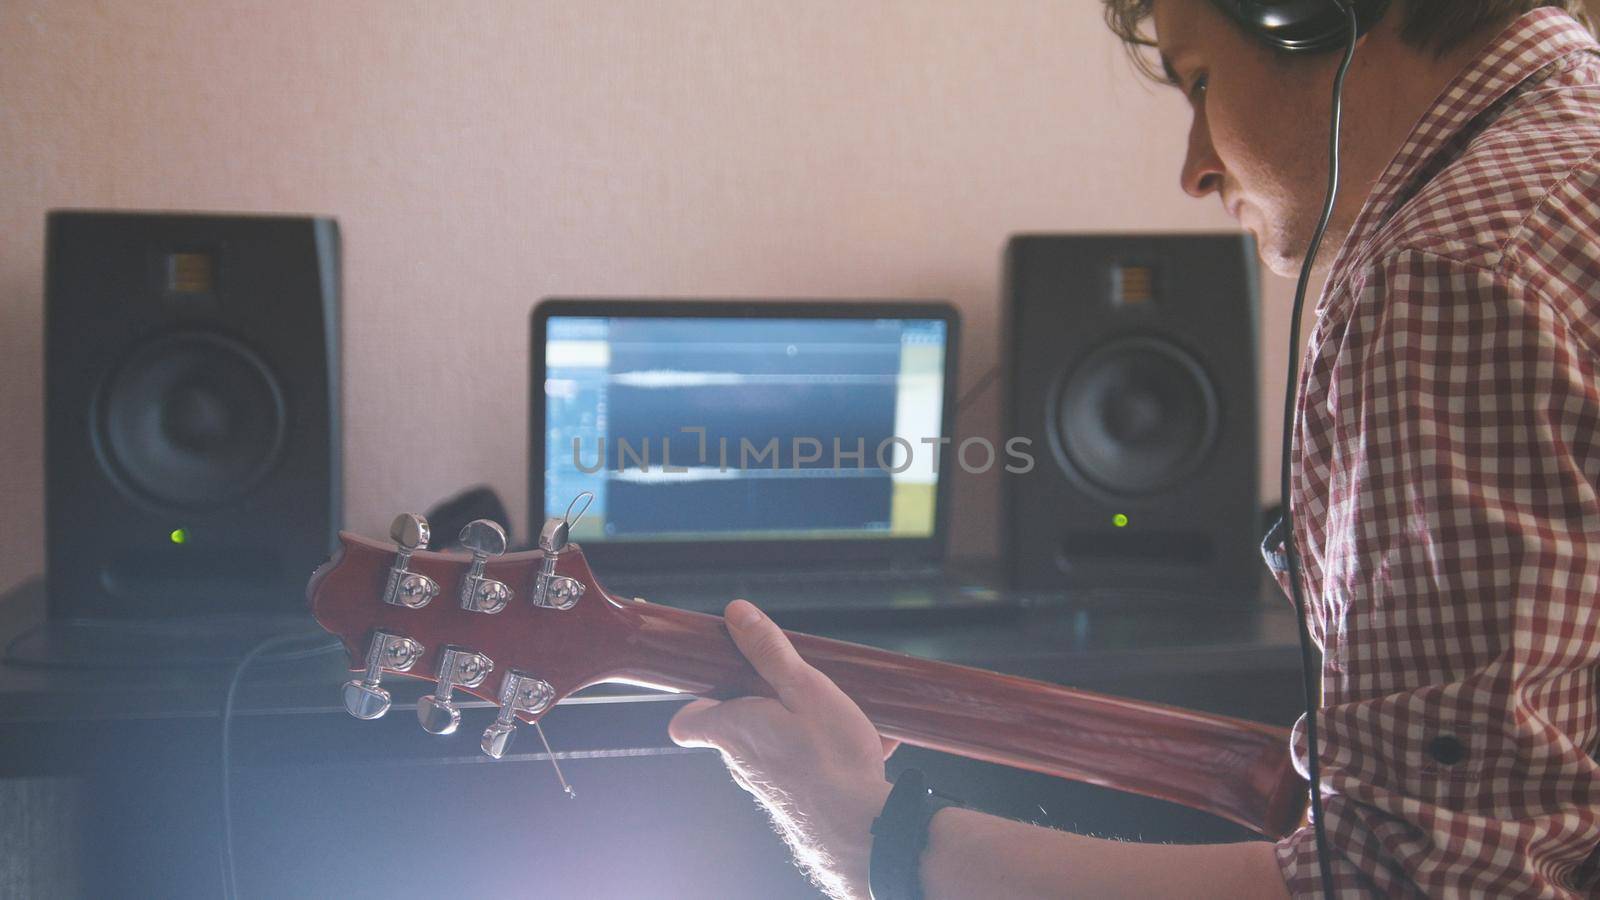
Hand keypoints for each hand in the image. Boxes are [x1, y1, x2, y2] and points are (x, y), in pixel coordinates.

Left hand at [668, 599, 894, 899]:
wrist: (863, 830)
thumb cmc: (831, 757)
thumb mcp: (804, 688)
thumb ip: (769, 651)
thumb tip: (735, 612)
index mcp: (733, 728)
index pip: (685, 722)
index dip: (696, 700)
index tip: (719, 678)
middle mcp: (742, 762)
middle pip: (738, 723)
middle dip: (765, 699)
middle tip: (800, 682)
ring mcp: (769, 785)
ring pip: (777, 743)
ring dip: (805, 725)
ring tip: (849, 713)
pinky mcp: (798, 801)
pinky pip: (808, 765)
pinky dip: (831, 751)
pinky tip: (874, 743)